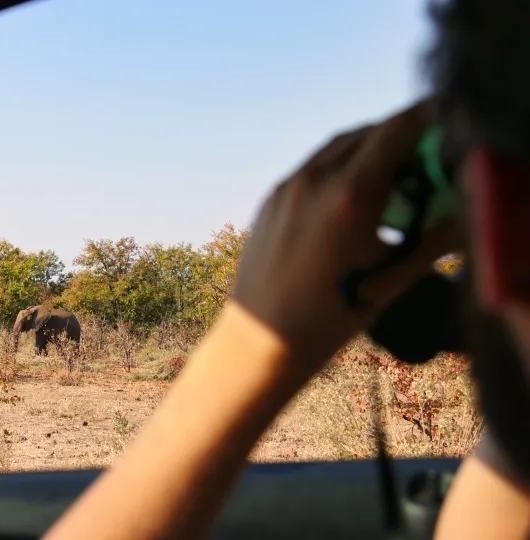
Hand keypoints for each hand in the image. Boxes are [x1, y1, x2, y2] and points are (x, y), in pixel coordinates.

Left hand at [232, 99, 459, 369]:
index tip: (445, 126)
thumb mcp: (393, 279)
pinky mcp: (271, 197)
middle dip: (402, 136)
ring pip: (337, 146)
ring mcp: (287, 186)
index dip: (428, 119)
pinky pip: (312, 165)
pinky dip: (340, 166)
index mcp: (350, 195)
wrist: (263, 337)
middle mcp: (315, 180)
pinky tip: (351, 195)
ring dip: (369, 149)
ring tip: (390, 177)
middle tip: (424, 158)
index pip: (398, 128)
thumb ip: (435, 238)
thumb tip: (461, 210)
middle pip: (369, 132)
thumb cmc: (330, 316)